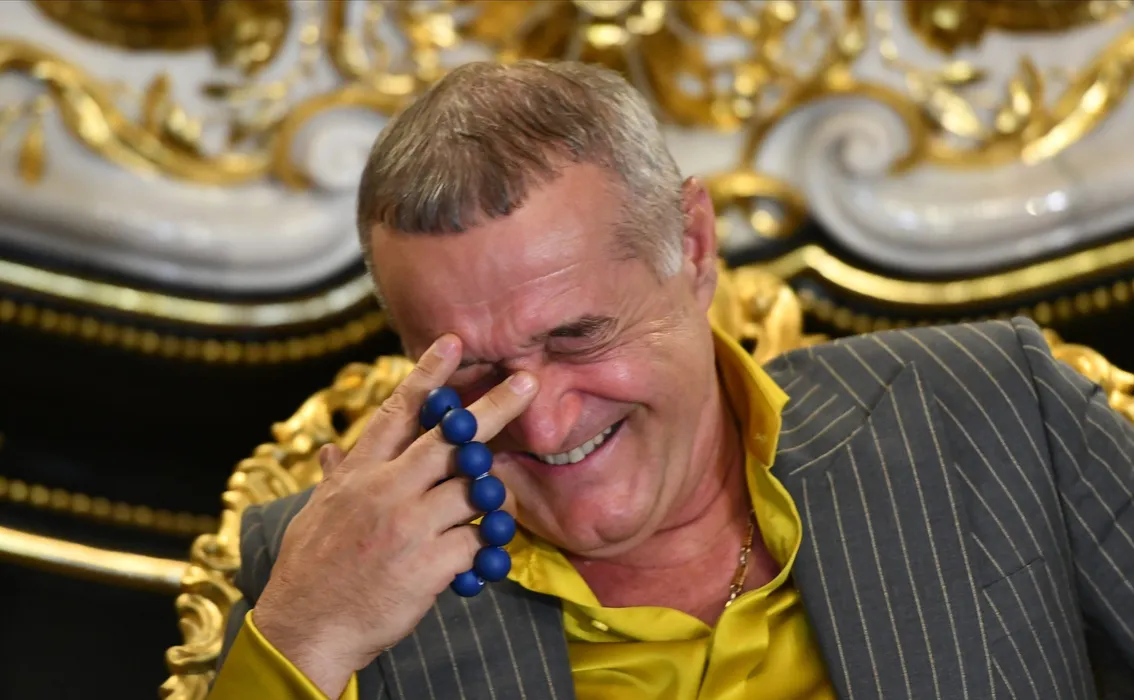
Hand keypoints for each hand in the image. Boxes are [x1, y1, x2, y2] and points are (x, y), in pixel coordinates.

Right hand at [251, 335, 536, 696]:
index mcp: (358, 473)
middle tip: (528, 382)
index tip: (454, 344)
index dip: (429, 374)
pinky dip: (482, 548)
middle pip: (452, 437)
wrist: (305, 628)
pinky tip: (476, 558)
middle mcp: (385, 489)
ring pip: (473, 489)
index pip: (398, 411)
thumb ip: (335, 479)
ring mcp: (409, 525)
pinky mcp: (430, 563)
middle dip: (494, 407)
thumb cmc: (310, 570)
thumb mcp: (315, 513)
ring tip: (490, 506)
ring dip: (488, 497)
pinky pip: (478, 541)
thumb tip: (332, 452)